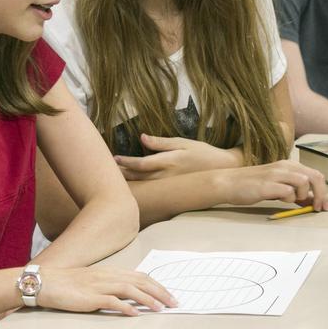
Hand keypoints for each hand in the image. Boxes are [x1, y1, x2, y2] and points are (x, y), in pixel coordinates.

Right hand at [38, 265, 177, 315]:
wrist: (47, 282)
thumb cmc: (70, 283)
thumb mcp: (96, 280)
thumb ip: (112, 284)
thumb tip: (131, 294)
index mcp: (112, 271)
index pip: (141, 276)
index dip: (158, 285)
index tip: (170, 295)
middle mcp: (109, 276)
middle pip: (141, 282)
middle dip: (160, 292)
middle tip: (174, 302)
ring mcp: (100, 285)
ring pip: (130, 290)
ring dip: (148, 299)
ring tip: (160, 308)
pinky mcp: (91, 297)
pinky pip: (112, 301)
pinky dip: (125, 307)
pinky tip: (135, 314)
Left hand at [115, 134, 241, 180]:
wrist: (221, 170)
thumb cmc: (203, 153)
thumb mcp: (183, 142)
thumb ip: (161, 142)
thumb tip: (142, 137)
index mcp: (169, 161)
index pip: (142, 163)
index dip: (126, 162)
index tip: (114, 159)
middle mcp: (167, 175)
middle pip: (139, 177)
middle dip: (123, 174)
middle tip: (106, 171)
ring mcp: (170, 185)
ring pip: (145, 186)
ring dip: (130, 183)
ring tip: (115, 179)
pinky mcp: (173, 190)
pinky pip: (153, 190)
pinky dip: (141, 188)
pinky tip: (133, 188)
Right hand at [216, 160, 327, 210]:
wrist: (228, 183)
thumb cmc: (252, 185)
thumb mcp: (277, 186)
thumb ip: (294, 191)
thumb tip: (313, 200)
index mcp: (289, 165)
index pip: (315, 174)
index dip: (324, 191)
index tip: (325, 206)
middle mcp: (285, 166)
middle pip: (314, 177)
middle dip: (321, 195)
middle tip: (318, 209)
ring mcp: (276, 174)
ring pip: (303, 182)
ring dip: (302, 196)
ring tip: (290, 201)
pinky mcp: (267, 185)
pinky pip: (287, 191)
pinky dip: (289, 199)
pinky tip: (279, 200)